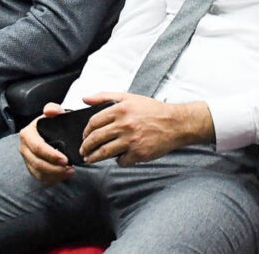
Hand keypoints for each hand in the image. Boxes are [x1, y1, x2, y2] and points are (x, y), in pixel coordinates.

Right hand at [19, 103, 73, 184]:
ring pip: (38, 172)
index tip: (65, 159)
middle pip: (37, 163)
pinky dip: (52, 179)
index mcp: (27, 134)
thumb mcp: (54, 113)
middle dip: (55, 168)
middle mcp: (24, 148)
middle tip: (70, 168)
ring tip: (70, 171)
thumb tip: (50, 111)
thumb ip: (53, 109)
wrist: (49, 131)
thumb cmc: (52, 122)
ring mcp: (27, 159)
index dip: (51, 155)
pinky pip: (40, 178)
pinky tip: (64, 175)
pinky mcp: (31, 168)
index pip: (38, 147)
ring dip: (55, 175)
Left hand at [79, 93, 213, 166]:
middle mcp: (124, 125)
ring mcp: (131, 140)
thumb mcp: (129, 97)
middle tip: (83, 151)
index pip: (94, 122)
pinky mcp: (139, 153)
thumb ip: (104, 96)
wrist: (176, 123)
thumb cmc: (153, 110)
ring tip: (89, 159)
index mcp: (120, 109)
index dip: (86, 131)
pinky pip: (121, 161)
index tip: (84, 136)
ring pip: (105, 152)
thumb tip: (85, 99)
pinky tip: (118, 158)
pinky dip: (118, 161)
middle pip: (96, 138)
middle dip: (86, 147)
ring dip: (94, 157)